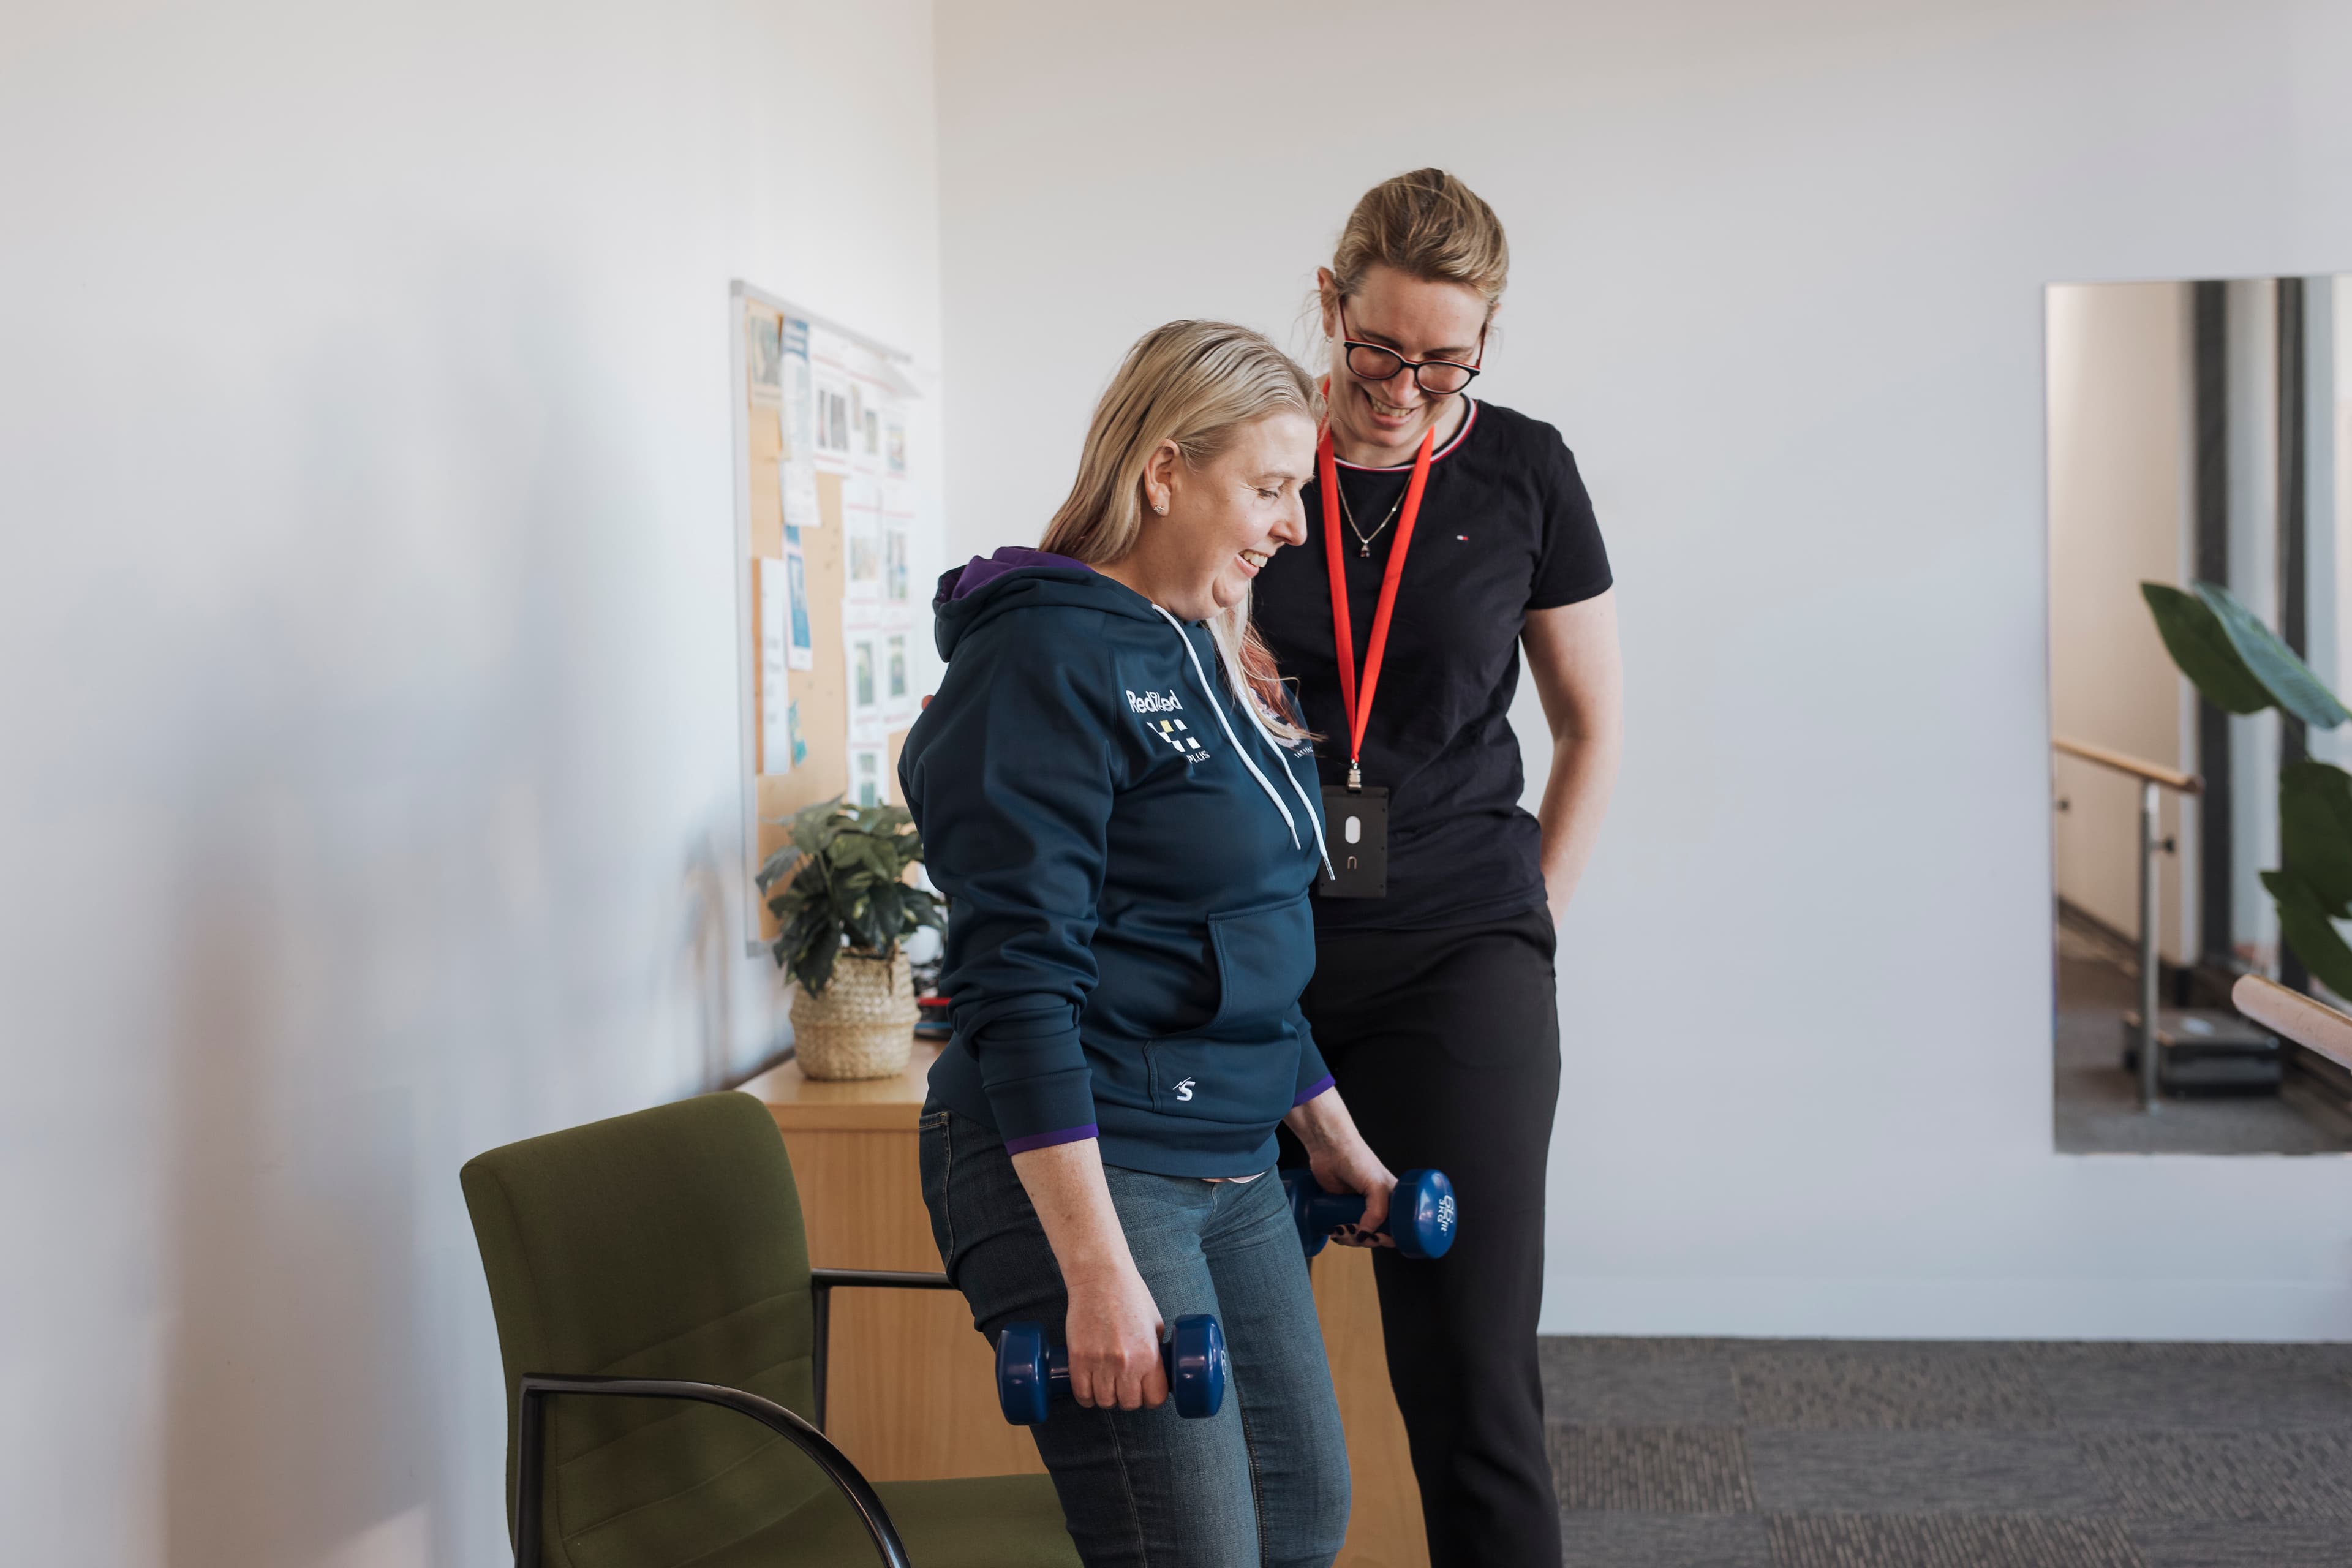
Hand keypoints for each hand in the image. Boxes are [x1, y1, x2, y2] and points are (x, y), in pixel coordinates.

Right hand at [1062, 1264, 1167, 1410]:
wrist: (1100, 1277)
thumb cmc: (1130, 1295)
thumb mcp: (1155, 1323)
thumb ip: (1156, 1349)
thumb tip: (1157, 1370)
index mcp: (1150, 1355)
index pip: (1154, 1399)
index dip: (1151, 1399)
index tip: (1146, 1393)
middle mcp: (1127, 1364)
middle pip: (1128, 1404)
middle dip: (1128, 1399)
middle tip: (1124, 1387)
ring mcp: (1100, 1362)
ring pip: (1104, 1402)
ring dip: (1106, 1398)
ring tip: (1106, 1386)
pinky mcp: (1078, 1358)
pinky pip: (1081, 1394)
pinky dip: (1086, 1397)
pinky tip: (1089, 1389)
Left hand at [1309, 1133, 1398, 1248]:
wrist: (1329, 1148)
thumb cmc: (1357, 1158)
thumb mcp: (1376, 1186)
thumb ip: (1378, 1212)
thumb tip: (1366, 1235)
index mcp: (1393, 1199)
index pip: (1398, 1228)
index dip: (1390, 1238)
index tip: (1379, 1237)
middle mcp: (1377, 1205)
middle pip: (1376, 1235)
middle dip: (1367, 1239)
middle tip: (1359, 1232)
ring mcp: (1357, 1208)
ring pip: (1358, 1236)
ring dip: (1350, 1238)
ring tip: (1343, 1227)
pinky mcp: (1340, 1209)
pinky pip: (1342, 1230)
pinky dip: (1339, 1233)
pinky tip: (1334, 1228)